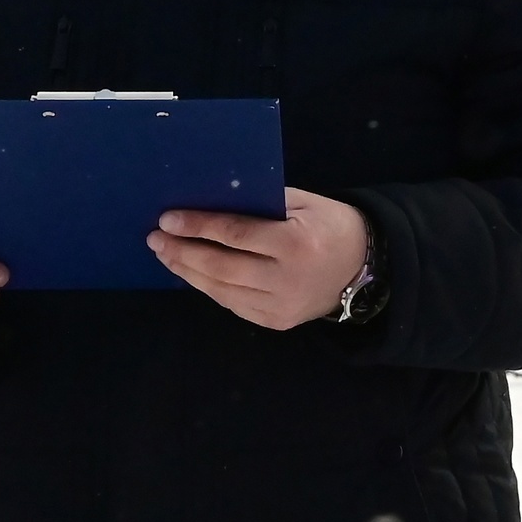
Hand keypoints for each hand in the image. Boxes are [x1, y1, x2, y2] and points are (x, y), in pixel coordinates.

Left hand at [149, 188, 369, 330]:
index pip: (235, 234)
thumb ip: (262, 202)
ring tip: (167, 255)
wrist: (365, 267)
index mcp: (294, 243)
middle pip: (220, 267)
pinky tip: (192, 274)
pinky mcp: (275, 322)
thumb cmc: (332, 225)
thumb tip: (213, 199)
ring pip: (221, 290)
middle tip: (156, 239)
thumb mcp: (305, 203)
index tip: (167, 219)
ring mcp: (279, 306)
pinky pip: (232, 304)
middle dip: (182, 251)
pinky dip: (208, 288)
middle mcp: (285, 279)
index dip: (198, 227)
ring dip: (188, 272)